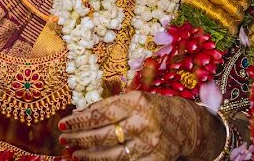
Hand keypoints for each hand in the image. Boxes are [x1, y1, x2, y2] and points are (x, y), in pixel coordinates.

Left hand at [59, 90, 223, 160]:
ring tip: (74, 152)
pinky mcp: (155, 160)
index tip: (64, 122)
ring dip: (88, 154)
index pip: (101, 112)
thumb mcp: (136, 99)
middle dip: (78, 138)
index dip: (79, 120)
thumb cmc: (157, 109)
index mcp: (137, 101)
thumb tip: (80, 115)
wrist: (189, 125)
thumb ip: (110, 106)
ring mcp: (149, 143)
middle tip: (63, 139)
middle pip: (102, 134)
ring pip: (110, 154)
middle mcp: (143, 121)